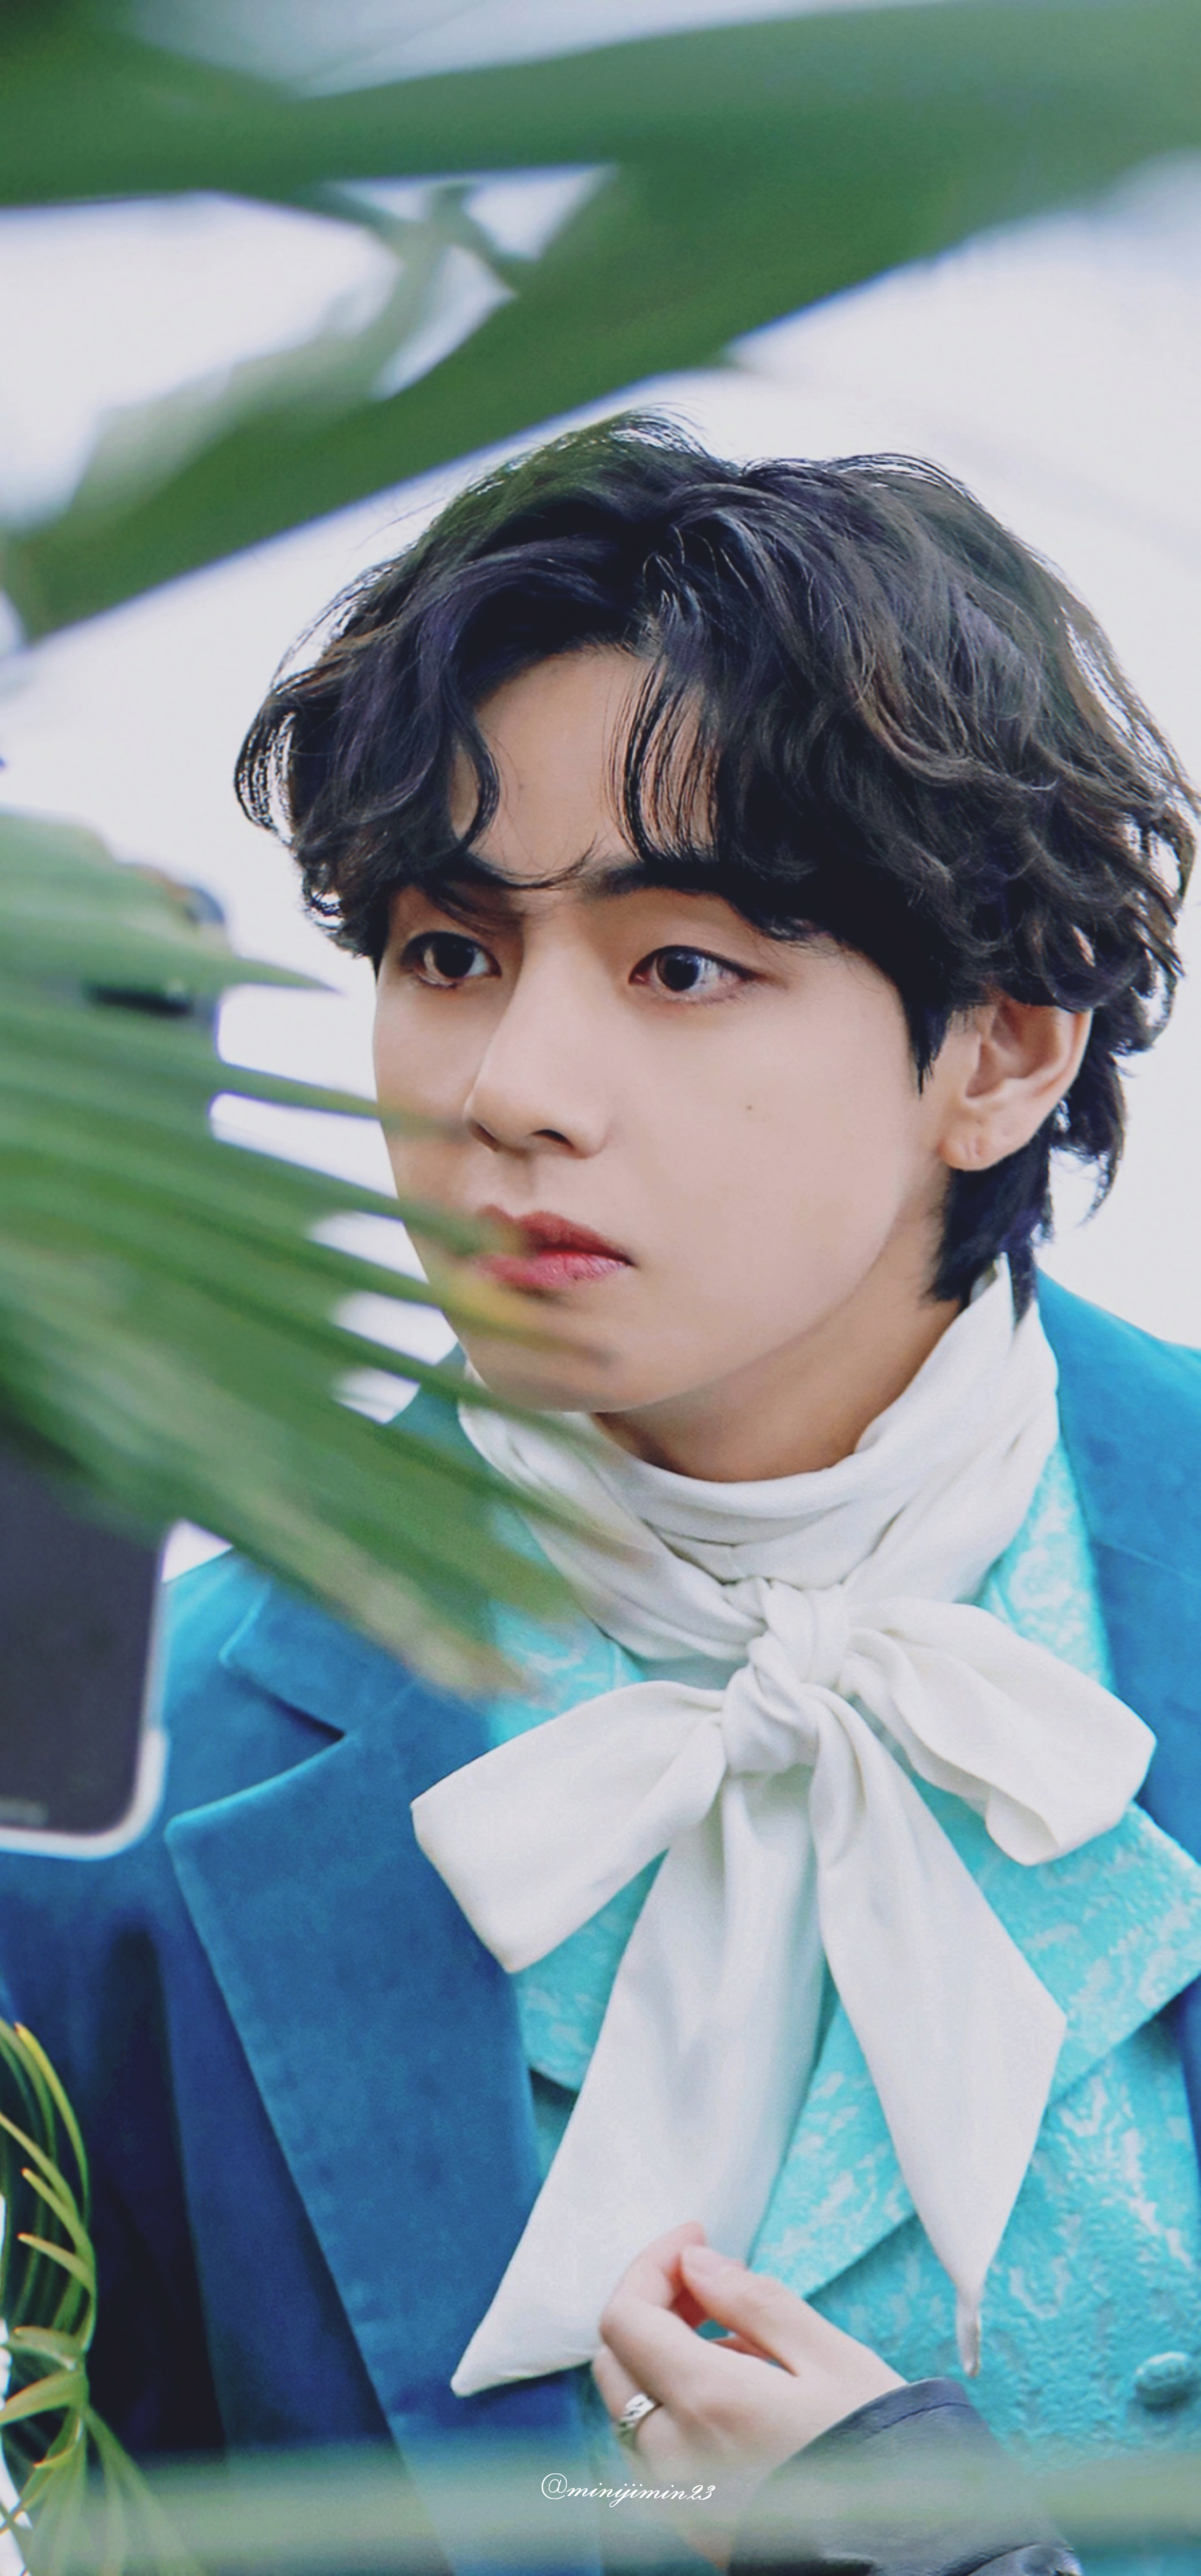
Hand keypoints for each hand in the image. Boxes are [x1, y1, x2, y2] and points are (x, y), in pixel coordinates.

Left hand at [593, 2222, 903, 2566]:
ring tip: (744, 2344)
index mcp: (707, 2404)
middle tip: (716, 2284)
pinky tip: (739, 2399)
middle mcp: (673, 2458)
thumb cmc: (884, 2454)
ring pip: (632, 2407)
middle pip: (618, 2360)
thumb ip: (755, 2302)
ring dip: (665, 2358)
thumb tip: (695, 2263)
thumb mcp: (832, 2358)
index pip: (626, 2317)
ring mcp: (677, 2500)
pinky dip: (677, 2408)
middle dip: (655, 2305)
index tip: (697, 2236)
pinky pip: (655, 2451)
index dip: (653, 2264)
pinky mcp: (692, 2525)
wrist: (909, 2558)